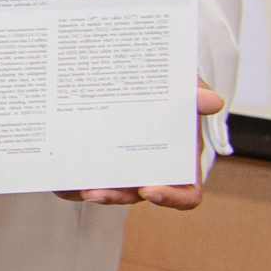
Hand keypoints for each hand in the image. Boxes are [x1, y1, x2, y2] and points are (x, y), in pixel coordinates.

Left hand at [61, 82, 224, 210]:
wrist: (129, 73)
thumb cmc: (165, 85)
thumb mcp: (182, 83)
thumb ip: (194, 91)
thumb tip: (213, 101)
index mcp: (180, 159)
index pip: (186, 193)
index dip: (172, 198)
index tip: (149, 190)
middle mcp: (151, 170)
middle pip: (136, 195)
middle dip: (115, 196)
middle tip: (94, 191)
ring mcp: (121, 169)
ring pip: (106, 191)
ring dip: (89, 191)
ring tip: (71, 184)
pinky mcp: (94, 164)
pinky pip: (80, 181)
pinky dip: (69, 182)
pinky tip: (57, 177)